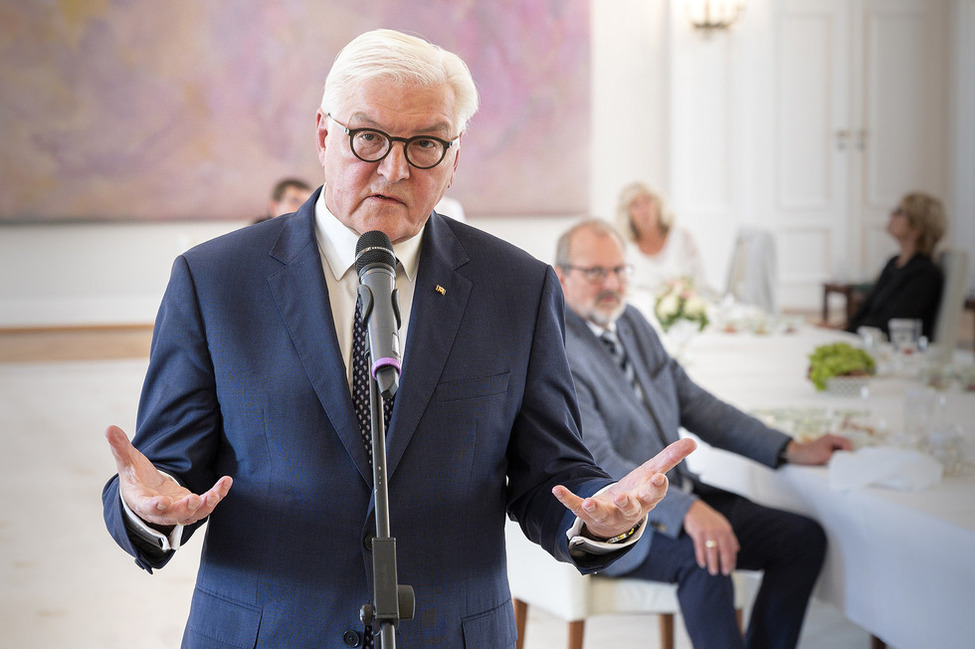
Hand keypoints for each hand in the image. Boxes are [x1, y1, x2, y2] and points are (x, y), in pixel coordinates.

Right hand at [106, 425, 231, 527]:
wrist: (145, 490)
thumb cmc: (135, 476)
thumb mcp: (126, 461)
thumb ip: (120, 447)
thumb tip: (109, 428)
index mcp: (141, 501)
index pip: (146, 507)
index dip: (154, 506)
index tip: (162, 502)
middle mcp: (160, 511)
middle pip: (173, 516)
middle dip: (184, 509)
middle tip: (194, 499)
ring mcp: (177, 510)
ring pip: (192, 514)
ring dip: (205, 506)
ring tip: (216, 493)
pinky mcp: (190, 505)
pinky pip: (206, 504)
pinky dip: (218, 494)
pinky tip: (226, 481)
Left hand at [552, 438, 695, 540]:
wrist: (616, 518)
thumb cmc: (638, 492)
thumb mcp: (652, 473)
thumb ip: (670, 458)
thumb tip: (693, 442)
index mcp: (645, 498)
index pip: (654, 494)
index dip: (657, 487)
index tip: (659, 478)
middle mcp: (628, 509)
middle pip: (631, 508)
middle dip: (628, 503)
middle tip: (624, 497)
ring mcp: (607, 513)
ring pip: (604, 514)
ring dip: (597, 508)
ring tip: (591, 503)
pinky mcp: (588, 512)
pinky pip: (576, 508)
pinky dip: (568, 499)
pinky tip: (557, 490)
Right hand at [683, 500, 737, 575]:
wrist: (693, 509)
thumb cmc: (708, 519)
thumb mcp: (722, 525)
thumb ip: (729, 537)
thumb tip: (737, 550)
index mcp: (726, 529)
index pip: (732, 547)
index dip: (732, 559)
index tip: (731, 568)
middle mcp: (718, 530)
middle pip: (724, 550)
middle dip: (725, 563)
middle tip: (725, 572)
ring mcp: (708, 531)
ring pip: (712, 551)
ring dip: (713, 563)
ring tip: (713, 571)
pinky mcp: (698, 532)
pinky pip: (700, 548)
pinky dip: (701, 557)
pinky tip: (702, 564)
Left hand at [784, 434, 852, 465]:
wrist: (797, 456)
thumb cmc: (810, 454)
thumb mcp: (825, 456)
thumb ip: (838, 457)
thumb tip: (847, 461)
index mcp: (831, 437)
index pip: (846, 442)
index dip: (849, 450)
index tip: (849, 459)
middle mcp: (831, 439)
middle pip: (846, 445)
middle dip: (847, 453)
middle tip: (847, 462)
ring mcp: (829, 444)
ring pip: (842, 449)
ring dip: (843, 456)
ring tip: (842, 463)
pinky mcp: (828, 450)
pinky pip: (837, 453)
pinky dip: (839, 457)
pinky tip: (838, 463)